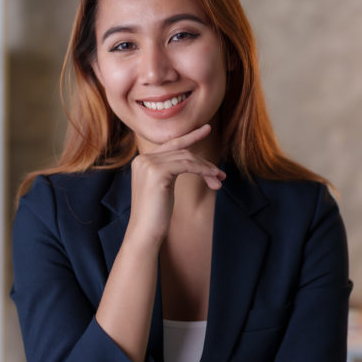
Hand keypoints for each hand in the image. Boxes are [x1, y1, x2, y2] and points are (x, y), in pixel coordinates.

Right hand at [127, 124, 225, 244]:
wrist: (144, 232)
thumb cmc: (155, 215)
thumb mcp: (163, 187)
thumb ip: (170, 171)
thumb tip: (192, 162)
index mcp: (142, 161)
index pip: (171, 144)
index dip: (190, 137)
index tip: (206, 129)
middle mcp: (143, 159)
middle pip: (181, 151)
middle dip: (204, 163)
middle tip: (220, 174)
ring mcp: (149, 164)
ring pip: (186, 158)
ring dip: (207, 169)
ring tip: (219, 180)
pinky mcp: (158, 173)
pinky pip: (187, 165)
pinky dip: (203, 170)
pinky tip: (212, 178)